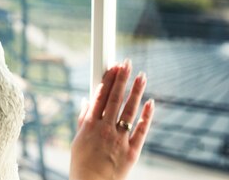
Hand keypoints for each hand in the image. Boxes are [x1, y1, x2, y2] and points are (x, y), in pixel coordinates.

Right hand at [69, 60, 153, 179]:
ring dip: (136, 92)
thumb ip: (83, 119)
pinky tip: (150, 102)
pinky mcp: (132, 152)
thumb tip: (86, 101)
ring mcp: (119, 140)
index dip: (108, 80)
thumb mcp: (78, 140)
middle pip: (115, 99)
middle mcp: (105, 129)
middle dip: (121, 79)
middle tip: (127, 64)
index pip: (100, 96)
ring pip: (129, 111)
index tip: (113, 67)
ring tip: (141, 76)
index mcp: (89, 125)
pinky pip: (142, 131)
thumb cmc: (82, 164)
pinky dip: (147, 116)